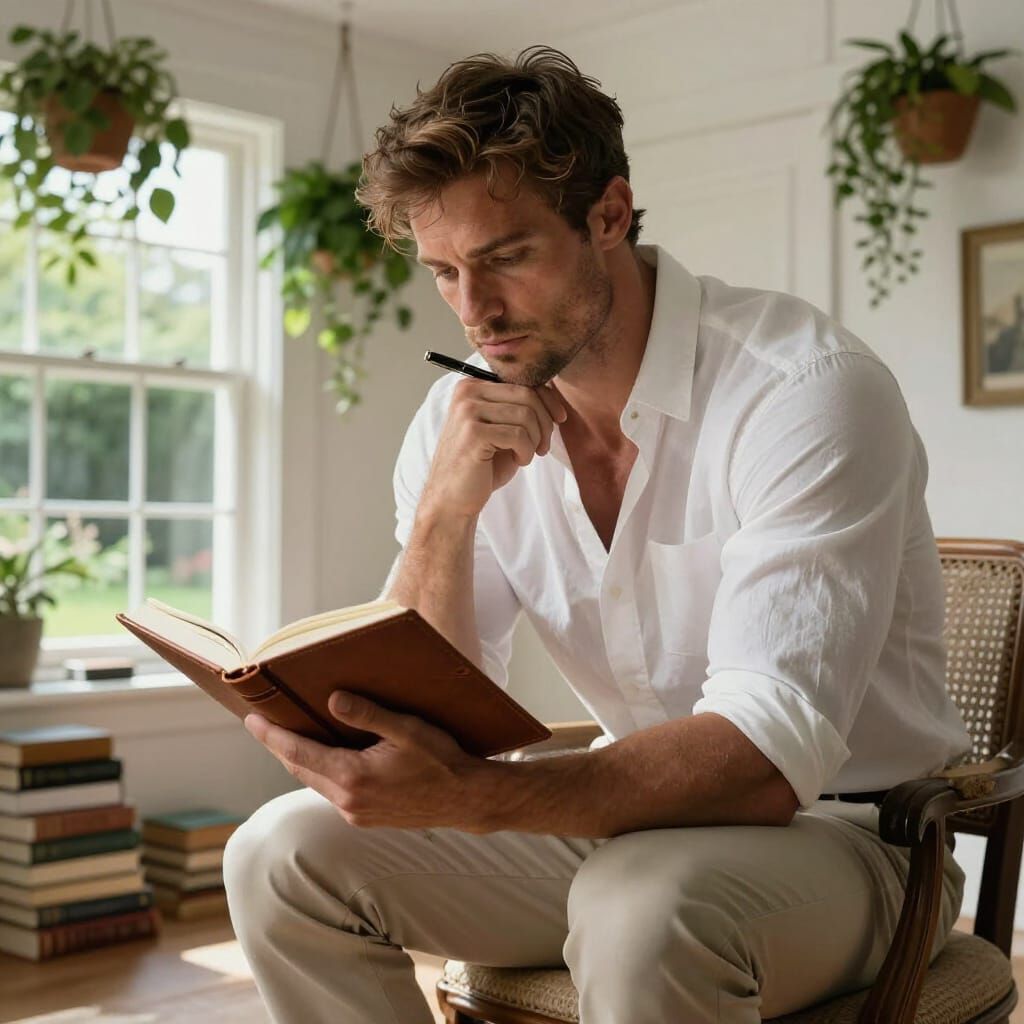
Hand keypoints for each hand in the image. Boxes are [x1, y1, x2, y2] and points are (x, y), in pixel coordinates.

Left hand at [243, 691, 496, 831]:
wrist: (467, 800)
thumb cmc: (442, 760)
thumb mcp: (408, 729)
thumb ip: (368, 714)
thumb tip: (331, 700)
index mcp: (353, 777)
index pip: (298, 753)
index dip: (272, 736)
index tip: (252, 720)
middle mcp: (349, 802)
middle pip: (300, 769)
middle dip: (279, 745)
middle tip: (262, 723)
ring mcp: (356, 814)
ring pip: (315, 782)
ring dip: (300, 759)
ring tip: (288, 735)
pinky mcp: (366, 819)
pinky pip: (331, 792)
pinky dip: (320, 772)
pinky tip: (325, 756)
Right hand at [420, 379, 567, 518]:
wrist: (453, 498)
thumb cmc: (482, 465)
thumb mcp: (504, 429)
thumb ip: (521, 407)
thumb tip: (553, 395)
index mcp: (473, 385)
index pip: (523, 380)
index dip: (548, 400)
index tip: (560, 419)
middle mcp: (467, 392)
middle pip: (527, 395)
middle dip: (544, 423)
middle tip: (542, 446)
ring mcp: (467, 411)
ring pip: (525, 415)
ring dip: (534, 440)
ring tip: (526, 455)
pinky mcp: (473, 433)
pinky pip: (518, 435)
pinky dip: (526, 451)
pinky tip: (519, 461)